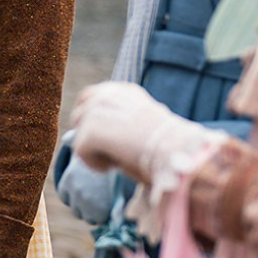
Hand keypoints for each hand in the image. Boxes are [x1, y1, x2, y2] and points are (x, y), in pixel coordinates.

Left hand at [70, 82, 222, 186]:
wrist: (178, 152)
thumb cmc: (168, 146)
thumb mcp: (143, 126)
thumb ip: (118, 123)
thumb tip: (86, 134)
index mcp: (124, 90)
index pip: (91, 97)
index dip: (92, 121)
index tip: (109, 140)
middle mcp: (108, 94)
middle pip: (79, 115)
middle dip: (89, 136)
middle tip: (112, 154)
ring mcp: (98, 110)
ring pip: (79, 135)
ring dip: (93, 152)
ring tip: (117, 160)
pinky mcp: (91, 130)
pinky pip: (79, 151)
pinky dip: (94, 164)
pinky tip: (113, 167)